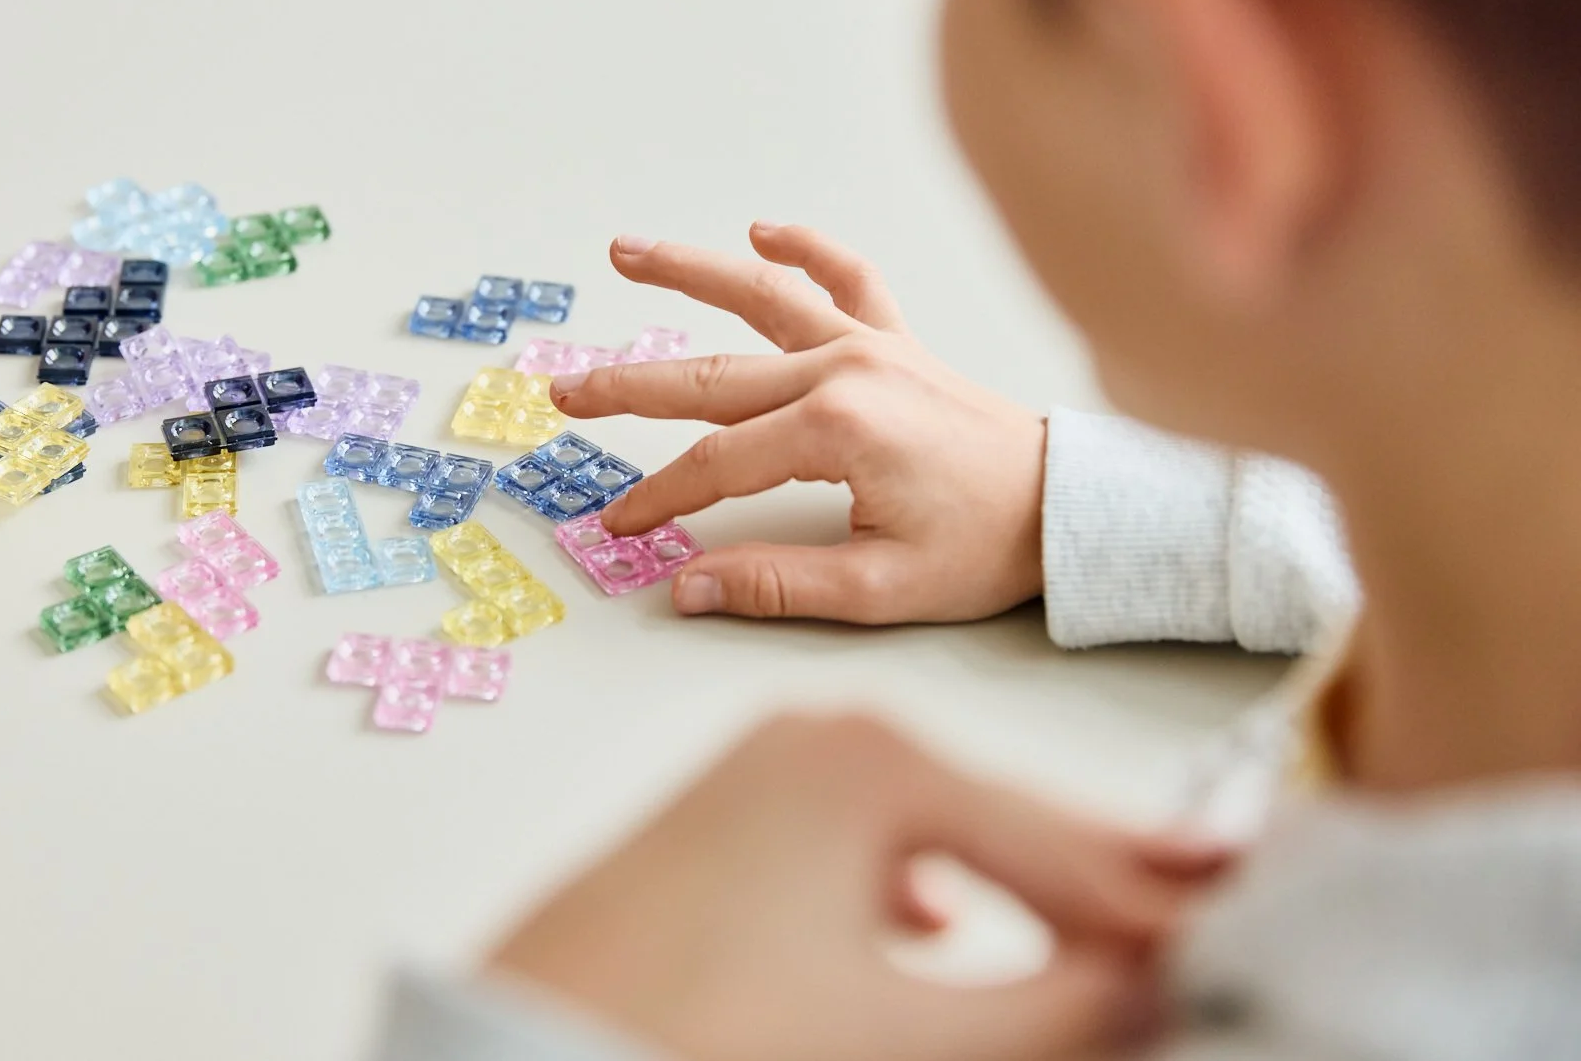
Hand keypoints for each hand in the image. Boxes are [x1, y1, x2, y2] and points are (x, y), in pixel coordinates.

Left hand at [489, 714, 1224, 1060]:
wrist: (525, 1036)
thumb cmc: (684, 1026)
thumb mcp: (904, 1031)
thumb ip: (1056, 1009)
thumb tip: (1164, 987)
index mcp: (873, 760)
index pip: (1067, 844)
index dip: (1165, 910)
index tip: (1244, 940)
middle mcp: (820, 739)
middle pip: (1007, 827)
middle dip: (1092, 904)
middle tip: (1181, 957)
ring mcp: (769, 770)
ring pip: (938, 837)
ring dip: (1014, 903)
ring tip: (1085, 965)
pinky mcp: (732, 816)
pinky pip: (866, 846)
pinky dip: (925, 895)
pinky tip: (941, 939)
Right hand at [551, 223, 1047, 623]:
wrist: (1068, 506)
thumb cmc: (985, 547)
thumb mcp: (880, 588)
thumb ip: (777, 584)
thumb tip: (688, 587)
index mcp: (835, 431)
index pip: (715, 465)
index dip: (659, 498)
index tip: (619, 524)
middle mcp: (844, 372)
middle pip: (711, 378)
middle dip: (631, 386)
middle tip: (566, 390)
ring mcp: (870, 347)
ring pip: (762, 301)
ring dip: (691, 274)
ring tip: (626, 251)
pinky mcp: (897, 342)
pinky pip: (848, 280)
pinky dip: (808, 251)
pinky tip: (765, 233)